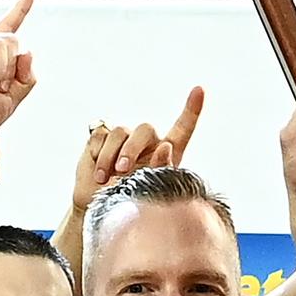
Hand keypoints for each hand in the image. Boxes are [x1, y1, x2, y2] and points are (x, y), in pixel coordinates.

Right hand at [70, 87, 203, 213]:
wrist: (99, 206)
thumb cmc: (131, 200)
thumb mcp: (148, 189)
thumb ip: (160, 168)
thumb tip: (165, 146)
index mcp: (166, 151)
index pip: (182, 128)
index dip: (191, 109)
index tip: (199, 90)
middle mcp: (147, 140)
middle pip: (144, 129)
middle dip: (131, 149)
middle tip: (122, 170)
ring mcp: (123, 137)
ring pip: (119, 132)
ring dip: (110, 157)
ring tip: (104, 179)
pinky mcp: (101, 137)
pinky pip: (100, 135)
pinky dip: (97, 155)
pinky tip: (97, 172)